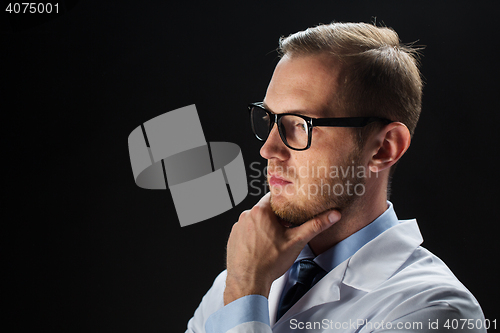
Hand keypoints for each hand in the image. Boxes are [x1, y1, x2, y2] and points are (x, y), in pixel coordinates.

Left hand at [223, 192, 340, 304]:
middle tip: (286, 230)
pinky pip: (246, 230)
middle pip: (266, 210)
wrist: (248, 282)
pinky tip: (262, 248)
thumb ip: (315, 226)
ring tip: (274, 241)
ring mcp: (238, 226)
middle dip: (277, 218)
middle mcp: (246, 215)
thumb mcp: (296, 242)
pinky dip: (254, 236)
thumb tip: (332, 215)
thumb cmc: (269, 263)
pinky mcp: (233, 237)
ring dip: (265, 227)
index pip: (275, 197)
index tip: (292, 212)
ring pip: (256, 220)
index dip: (286, 205)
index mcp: (261, 211)